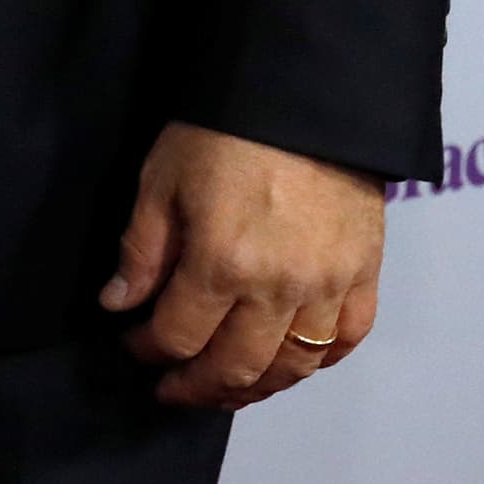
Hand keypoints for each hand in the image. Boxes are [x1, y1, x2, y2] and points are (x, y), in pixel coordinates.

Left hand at [100, 123, 383, 409]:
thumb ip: (141, 249)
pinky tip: (290, 362)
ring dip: (254, 389)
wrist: (306, 95)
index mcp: (221, 264)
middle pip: (235, 369)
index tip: (134, 345)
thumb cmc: (223, 130)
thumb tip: (118, 304)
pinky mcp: (366, 275)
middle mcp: (279, 290)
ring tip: (224, 388)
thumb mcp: (162, 178)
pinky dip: (318, 363)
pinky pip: (346, 341)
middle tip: (173, 388)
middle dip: (195, 388)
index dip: (148, 350)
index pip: (178, 337)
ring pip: (292, 368)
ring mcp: (329, 288)